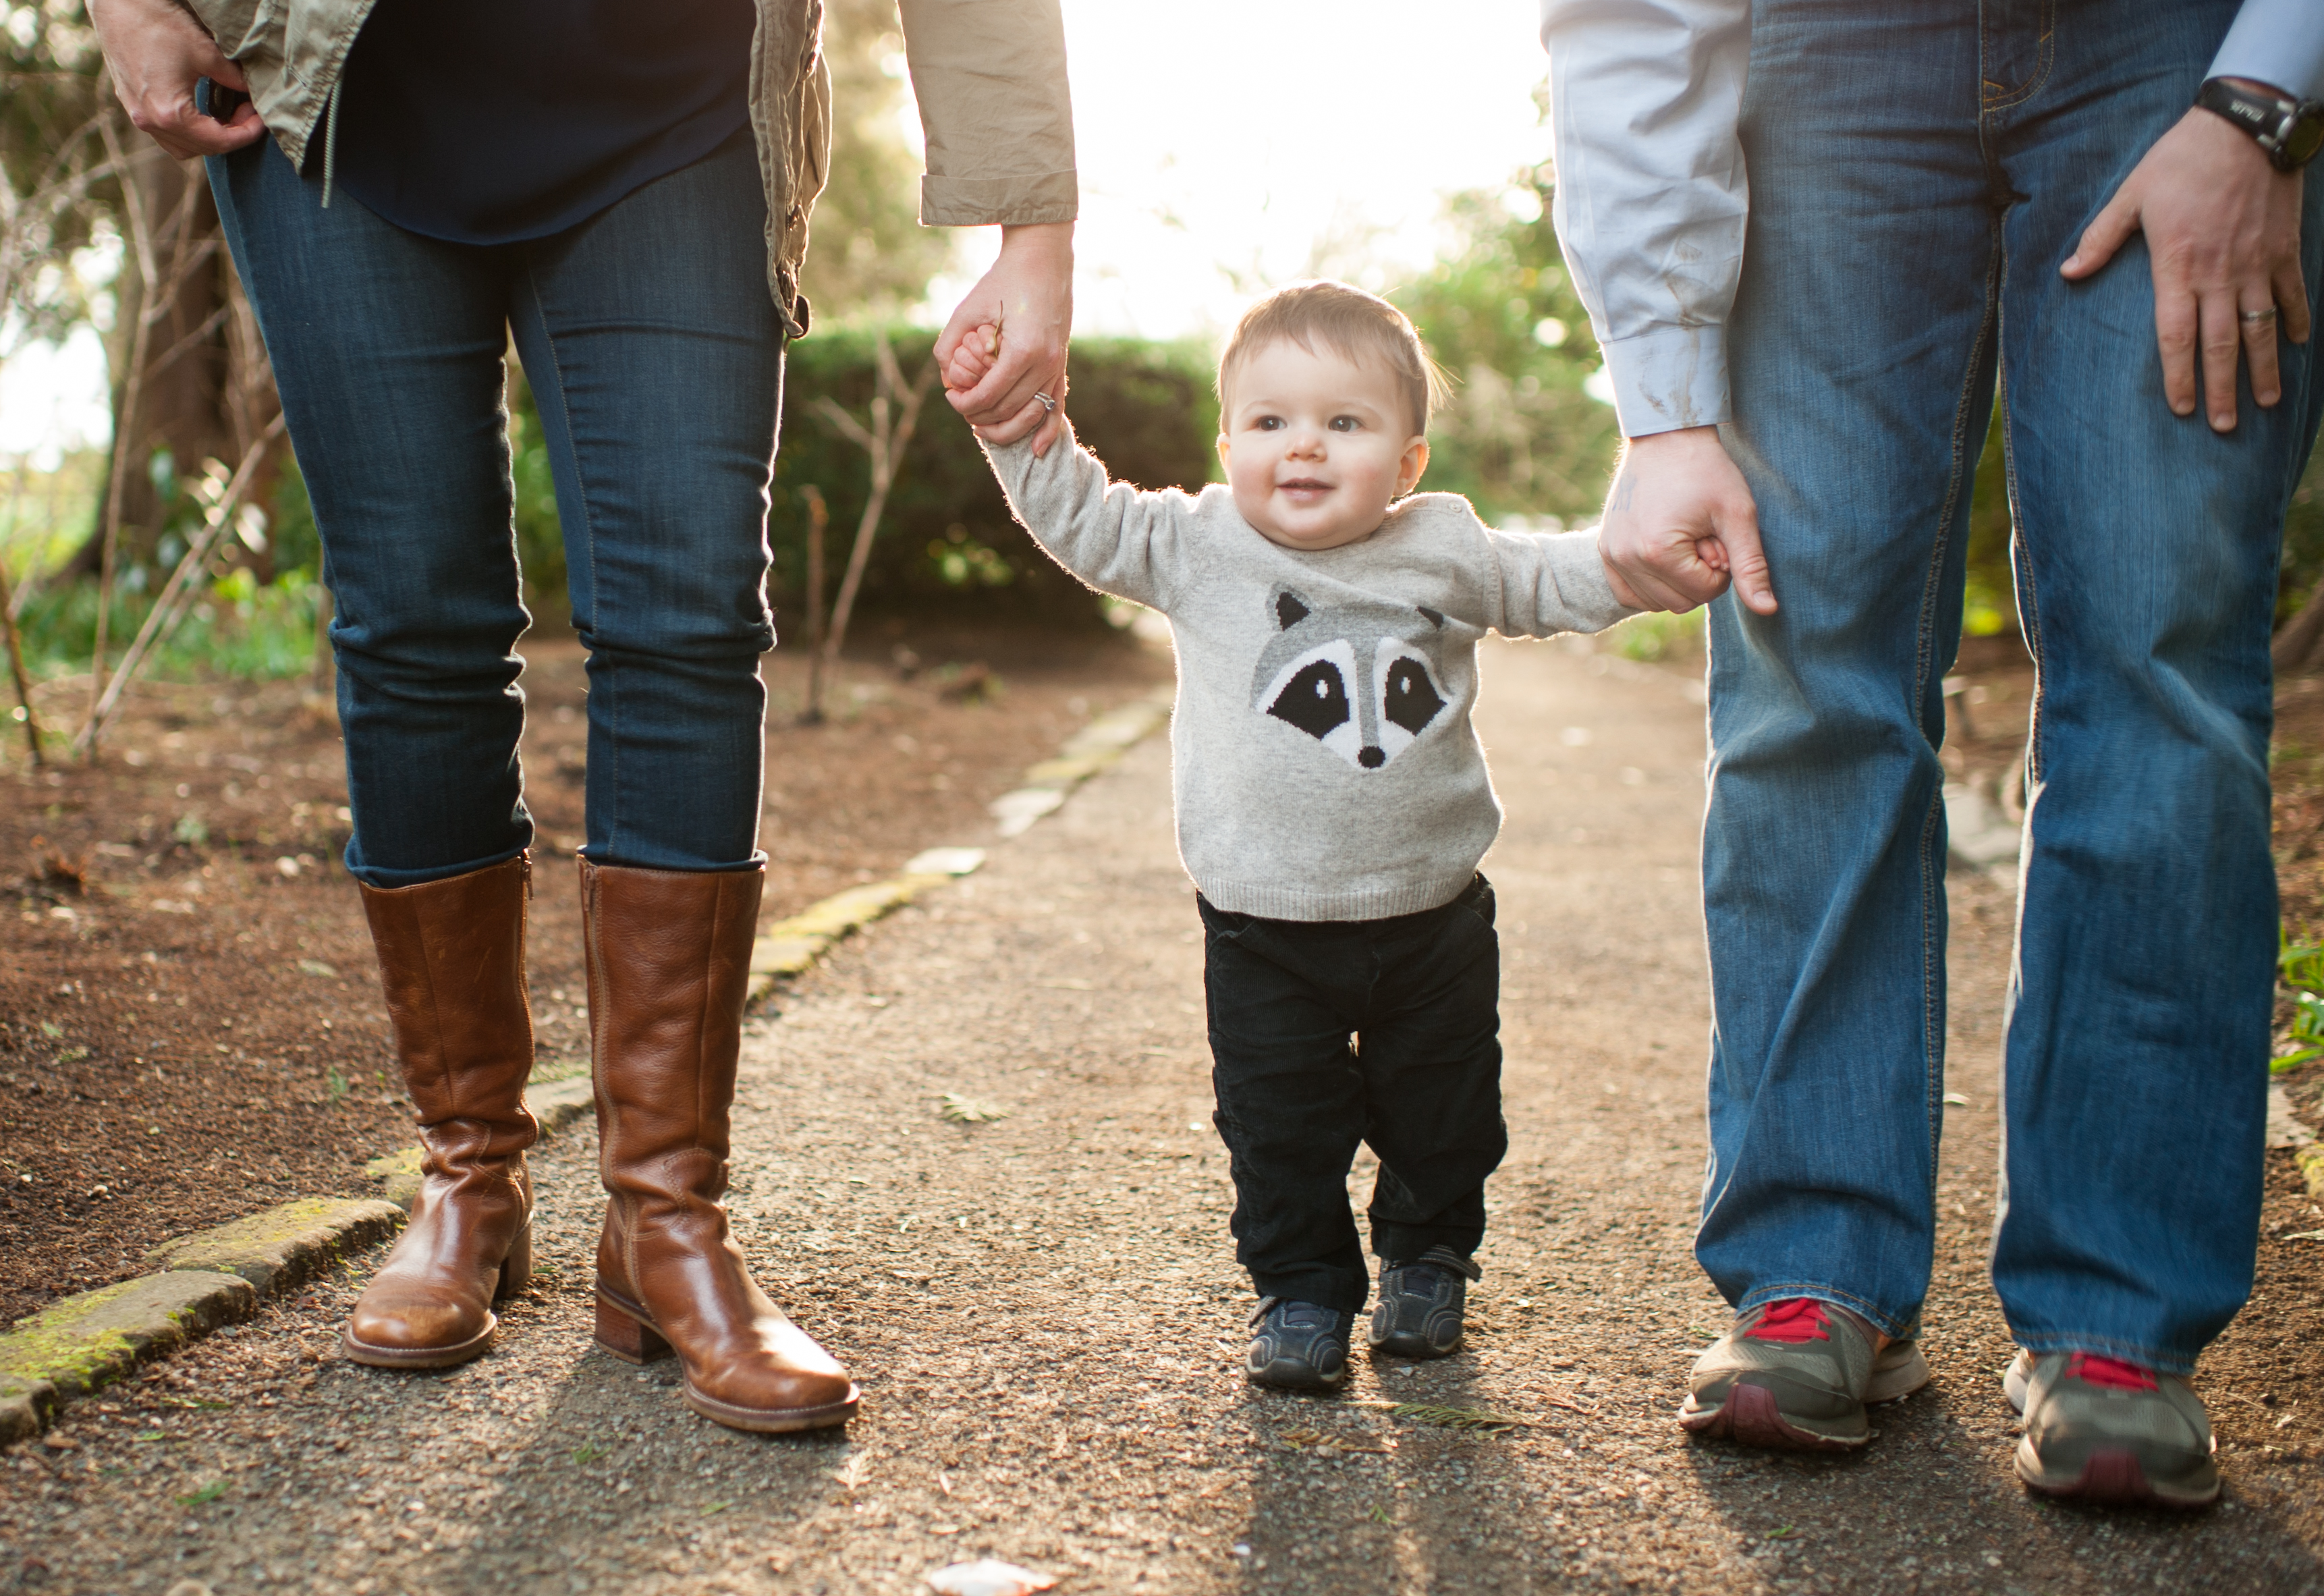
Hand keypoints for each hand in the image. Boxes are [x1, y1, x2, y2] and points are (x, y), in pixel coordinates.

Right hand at [89, 0, 264, 158]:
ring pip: (181, 147)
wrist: (115, 4)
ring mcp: (136, 115)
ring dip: (208, 138)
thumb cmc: (158, 23)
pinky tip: (202, 112)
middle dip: (230, 136)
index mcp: (169, 113)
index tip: (262, 121)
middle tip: (247, 113)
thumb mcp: (206, 52)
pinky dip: (187, 131)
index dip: (247, 134)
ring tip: (227, 115)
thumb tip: (254, 94)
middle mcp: (149, 121)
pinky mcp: (130, 104)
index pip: (219, 142)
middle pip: (201, 149)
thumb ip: (234, 79)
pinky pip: (164, 133)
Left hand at [933, 222, 1072, 454]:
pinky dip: (1048, 431)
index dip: (965, 403)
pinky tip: (1038, 451)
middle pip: (1009, 410)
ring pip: (1031, 415)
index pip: (989, 396)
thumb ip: (949, 343)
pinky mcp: (1061, 365)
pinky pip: (1057, 407)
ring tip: (982, 427)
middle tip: (961, 407)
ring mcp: (1057, 366)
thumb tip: (945, 378)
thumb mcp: (968, 308)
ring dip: (1006, 428)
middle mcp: (1045, 363)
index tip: (951, 396)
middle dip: (980, 416)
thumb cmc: (1002, 280)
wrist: (1043, 260)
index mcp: (1022, 350)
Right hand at [1598, 425, 1774, 615]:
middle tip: (1702, 537)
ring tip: (1683, 540)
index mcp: (1657, 552)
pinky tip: (1664, 557)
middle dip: (1700, 577)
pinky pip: (1630, 594)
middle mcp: (1625, 559)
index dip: (1723, 567)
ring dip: (1677, 581)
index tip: (1719, 534)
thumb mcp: (1737, 515)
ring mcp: (1610, 556)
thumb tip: (1769, 610)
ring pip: (1656, 603)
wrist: (1665, 437)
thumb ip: (1751, 566)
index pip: (1705, 592)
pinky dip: (1652, 585)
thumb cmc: (1706, 470)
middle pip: (1680, 604)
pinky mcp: (1604, 551)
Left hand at [2061, 87, 2309, 432]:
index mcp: (2177, 267)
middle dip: (2222, 389)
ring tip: (2266, 403)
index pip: (2175, 337)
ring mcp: (2256, 263)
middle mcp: (2220, 274)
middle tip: (2225, 427)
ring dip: (2264, 369)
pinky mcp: (2284, 248)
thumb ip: (2100, 238)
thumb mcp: (2131, 195)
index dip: (2178, 377)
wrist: (2246, 125)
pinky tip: (2297, 346)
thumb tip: (2068, 272)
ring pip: (2261, 328)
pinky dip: (2296, 320)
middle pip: (2221, 345)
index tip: (2182, 409)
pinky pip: (2292, 293)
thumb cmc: (2181, 159)